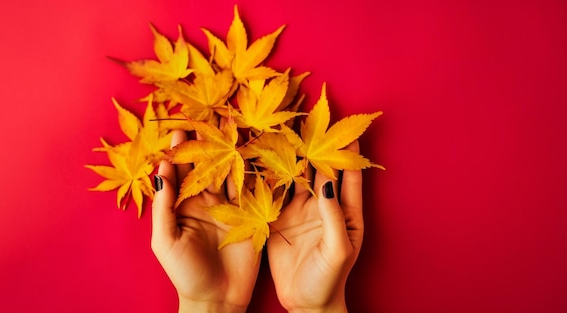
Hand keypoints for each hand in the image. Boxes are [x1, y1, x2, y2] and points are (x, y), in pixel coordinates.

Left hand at [150, 130, 259, 312]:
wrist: (217, 299)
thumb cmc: (185, 273)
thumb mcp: (165, 240)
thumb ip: (163, 206)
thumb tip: (161, 170)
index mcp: (184, 205)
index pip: (181, 171)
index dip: (180, 149)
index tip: (181, 127)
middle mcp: (207, 201)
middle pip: (207, 165)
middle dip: (208, 141)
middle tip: (210, 116)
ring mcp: (230, 207)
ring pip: (230, 171)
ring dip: (231, 150)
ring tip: (233, 125)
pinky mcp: (251, 214)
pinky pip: (252, 189)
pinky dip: (253, 170)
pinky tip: (255, 150)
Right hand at [267, 141, 363, 312]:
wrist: (306, 303)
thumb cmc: (330, 279)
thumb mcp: (337, 248)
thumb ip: (333, 215)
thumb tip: (327, 182)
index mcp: (345, 211)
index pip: (348, 174)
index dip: (347, 150)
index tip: (345, 126)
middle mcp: (323, 205)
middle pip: (318, 169)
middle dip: (313, 145)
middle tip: (304, 119)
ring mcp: (299, 211)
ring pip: (293, 176)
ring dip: (288, 156)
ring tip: (279, 131)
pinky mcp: (278, 219)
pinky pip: (273, 193)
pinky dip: (267, 177)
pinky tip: (259, 159)